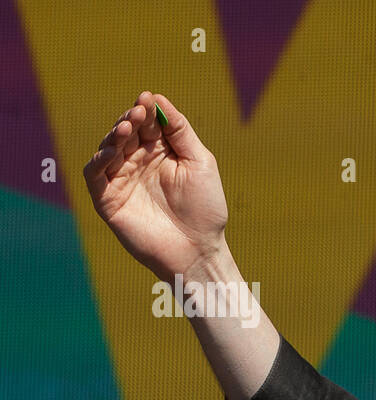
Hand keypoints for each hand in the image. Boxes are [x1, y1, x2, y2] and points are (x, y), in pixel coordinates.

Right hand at [83, 91, 229, 280]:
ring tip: (128, 126)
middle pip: (126, 133)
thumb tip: (159, 99)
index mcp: (161, 153)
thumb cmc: (205, 209)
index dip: (147, 110)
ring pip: (108, 149)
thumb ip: (181, 133)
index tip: (148, 98)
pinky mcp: (108, 199)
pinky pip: (94, 175)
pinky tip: (113, 151)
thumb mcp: (200, 163)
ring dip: (116, 135)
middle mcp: (138, 163)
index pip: (148, 124)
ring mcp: (122, 180)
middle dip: (131, 119)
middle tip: (138, 110)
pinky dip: (99, 160)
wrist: (199, 250)